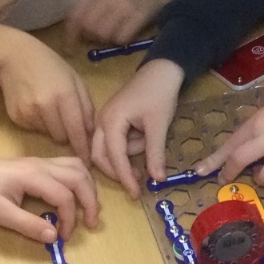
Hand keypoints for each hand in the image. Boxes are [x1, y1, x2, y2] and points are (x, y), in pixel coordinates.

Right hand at [0, 26, 94, 161]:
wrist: (13, 57)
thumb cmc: (50, 66)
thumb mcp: (75, 79)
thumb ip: (85, 106)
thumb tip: (90, 133)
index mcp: (65, 95)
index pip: (77, 131)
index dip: (83, 148)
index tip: (88, 162)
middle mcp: (46, 107)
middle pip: (62, 138)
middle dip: (67, 134)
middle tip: (66, 120)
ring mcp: (29, 114)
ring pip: (48, 135)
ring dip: (53, 128)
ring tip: (49, 108)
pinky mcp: (17, 118)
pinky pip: (34, 130)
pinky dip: (38, 123)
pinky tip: (35, 106)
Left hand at [0, 150, 99, 242]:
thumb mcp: (0, 214)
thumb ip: (29, 225)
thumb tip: (55, 237)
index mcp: (34, 176)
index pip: (65, 196)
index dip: (70, 219)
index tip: (63, 237)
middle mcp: (42, 164)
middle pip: (80, 177)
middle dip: (90, 201)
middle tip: (91, 224)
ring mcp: (39, 161)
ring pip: (76, 167)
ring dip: (87, 187)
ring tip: (87, 209)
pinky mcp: (35, 163)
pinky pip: (67, 165)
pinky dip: (78, 180)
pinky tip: (73, 195)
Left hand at [64, 0, 167, 46]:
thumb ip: (88, 10)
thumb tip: (76, 38)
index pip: (74, 17)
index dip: (70, 36)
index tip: (69, 50)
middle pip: (88, 28)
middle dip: (91, 38)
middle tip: (99, 38)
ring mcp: (124, 4)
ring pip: (103, 34)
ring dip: (106, 40)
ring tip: (114, 33)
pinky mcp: (139, 14)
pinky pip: (121, 38)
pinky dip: (121, 41)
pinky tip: (126, 33)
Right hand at [90, 59, 184, 197]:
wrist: (162, 70)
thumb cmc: (160, 94)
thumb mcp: (159, 126)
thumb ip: (155, 154)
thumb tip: (157, 180)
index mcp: (110, 121)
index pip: (114, 157)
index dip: (125, 177)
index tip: (136, 194)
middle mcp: (102, 122)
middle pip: (101, 157)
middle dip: (119, 170)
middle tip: (139, 181)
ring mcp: (106, 120)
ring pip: (109, 150)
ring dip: (128, 155)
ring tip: (150, 143)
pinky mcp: (113, 120)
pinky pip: (116, 141)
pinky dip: (130, 146)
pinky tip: (145, 137)